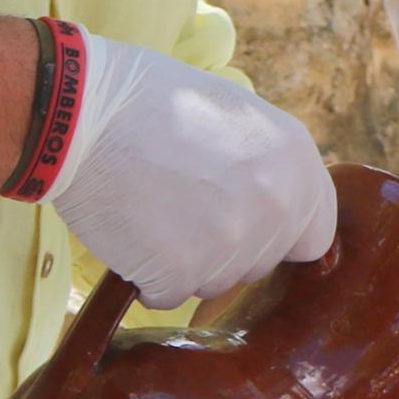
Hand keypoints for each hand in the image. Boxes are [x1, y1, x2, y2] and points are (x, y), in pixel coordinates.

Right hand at [41, 34, 339, 304]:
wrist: (84, 113)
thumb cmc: (152, 104)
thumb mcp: (237, 116)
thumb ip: (270, 169)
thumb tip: (279, 211)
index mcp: (297, 162)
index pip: (314, 237)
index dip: (278, 238)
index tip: (248, 229)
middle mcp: (276, 205)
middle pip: (258, 266)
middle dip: (224, 249)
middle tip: (180, 205)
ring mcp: (231, 243)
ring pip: (213, 282)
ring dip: (183, 262)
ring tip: (152, 209)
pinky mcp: (181, 271)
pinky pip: (167, 294)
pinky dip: (145, 275)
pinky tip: (130, 230)